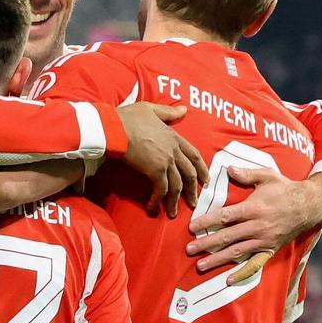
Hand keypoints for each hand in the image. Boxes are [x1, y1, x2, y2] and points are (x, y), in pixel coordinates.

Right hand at [117, 102, 208, 216]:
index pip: (194, 155)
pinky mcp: (155, 171)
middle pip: (190, 173)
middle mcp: (174, 151)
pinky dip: (158, 200)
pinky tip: (152, 207)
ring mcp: (166, 161)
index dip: (201, 168)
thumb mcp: (150, 109)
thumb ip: (168, 112)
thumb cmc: (128, 117)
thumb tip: (184, 109)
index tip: (206, 180)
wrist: (115, 127)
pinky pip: (161, 189)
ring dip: (175, 201)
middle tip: (194, 202)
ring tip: (173, 213)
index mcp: (174, 137)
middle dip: (193, 190)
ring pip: (177, 185)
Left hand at [186, 169, 321, 282]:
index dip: (207, 222)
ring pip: (237, 252)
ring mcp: (264, 240)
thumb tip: (228, 168)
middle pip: (227, 237)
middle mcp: (257, 226)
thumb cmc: (285, 189)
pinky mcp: (270, 250)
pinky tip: (228, 280)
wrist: (310, 205)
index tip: (192, 227)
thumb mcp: (267, 176)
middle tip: (189, 249)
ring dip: (217, 259)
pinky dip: (242, 273)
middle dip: (206, 244)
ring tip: (200, 265)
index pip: (225, 216)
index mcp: (254, 208)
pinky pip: (255, 264)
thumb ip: (247, 173)